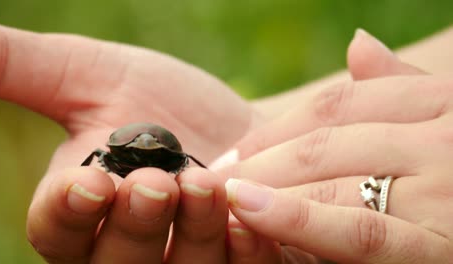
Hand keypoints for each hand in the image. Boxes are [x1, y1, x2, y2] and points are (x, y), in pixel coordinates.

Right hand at [0, 21, 255, 262]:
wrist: (237, 125)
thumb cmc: (164, 104)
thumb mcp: (90, 77)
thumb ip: (18, 68)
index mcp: (86, 214)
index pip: (59, 234)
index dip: (67, 214)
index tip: (88, 182)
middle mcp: (130, 249)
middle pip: (115, 263)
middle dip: (133, 226)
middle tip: (152, 182)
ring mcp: (187, 261)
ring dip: (191, 233)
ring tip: (204, 184)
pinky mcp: (238, 262)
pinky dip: (246, 252)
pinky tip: (249, 223)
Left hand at [220, 31, 452, 261]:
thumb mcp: (451, 119)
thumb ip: (403, 87)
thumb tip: (359, 47)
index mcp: (442, 105)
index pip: (338, 102)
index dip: (277, 125)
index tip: (237, 148)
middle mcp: (442, 139)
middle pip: (324, 138)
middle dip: (261, 157)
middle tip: (212, 177)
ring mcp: (443, 190)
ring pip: (331, 176)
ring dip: (266, 183)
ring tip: (217, 193)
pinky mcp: (438, 247)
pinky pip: (358, 230)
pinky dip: (298, 217)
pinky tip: (246, 206)